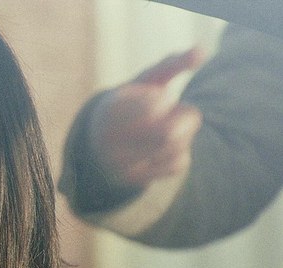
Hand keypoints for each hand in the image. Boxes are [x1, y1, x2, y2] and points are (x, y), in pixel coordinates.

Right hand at [87, 47, 205, 188]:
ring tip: (175, 127)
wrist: (102, 143)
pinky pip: (176, 165)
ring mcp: (120, 163)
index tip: (159, 100)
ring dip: (186, 134)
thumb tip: (201, 51)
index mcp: (109, 110)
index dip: (162, 102)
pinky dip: (181, 152)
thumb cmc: (132, 104)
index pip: (151, 107)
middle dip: (185, 118)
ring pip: (174, 148)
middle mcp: (109, 140)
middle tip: (183, 111)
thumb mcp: (145, 82)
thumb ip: (171, 64)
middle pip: (168, 133)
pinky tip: (169, 147)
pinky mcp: (134, 180)